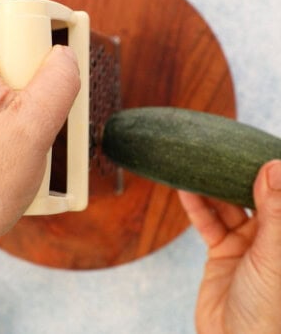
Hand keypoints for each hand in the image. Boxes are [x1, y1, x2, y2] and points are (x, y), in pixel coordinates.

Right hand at [179, 160, 280, 333]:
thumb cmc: (270, 312)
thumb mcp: (273, 256)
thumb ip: (276, 212)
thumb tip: (276, 166)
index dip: (271, 171)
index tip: (254, 145)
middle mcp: (272, 237)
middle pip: (253, 195)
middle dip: (237, 175)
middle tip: (220, 150)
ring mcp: (247, 244)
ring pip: (228, 206)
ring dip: (212, 187)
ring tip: (198, 164)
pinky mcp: (222, 253)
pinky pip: (208, 223)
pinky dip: (196, 206)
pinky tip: (186, 189)